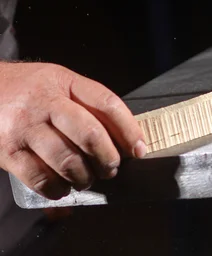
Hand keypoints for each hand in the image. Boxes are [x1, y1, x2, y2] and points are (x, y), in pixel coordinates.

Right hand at [0, 62, 145, 199]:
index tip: (139, 149)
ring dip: (84, 176)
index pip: (107, 103)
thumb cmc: (26, 88)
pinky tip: (63, 187)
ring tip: (86, 178)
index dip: (129, 129)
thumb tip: (122, 135)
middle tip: (111, 168)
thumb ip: (86, 102)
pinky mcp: (6, 151)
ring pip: (66, 159)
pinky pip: (39, 177)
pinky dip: (57, 188)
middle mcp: (44, 102)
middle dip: (107, 157)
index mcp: (64, 82)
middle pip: (89, 133)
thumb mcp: (58, 82)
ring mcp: (24, 127)